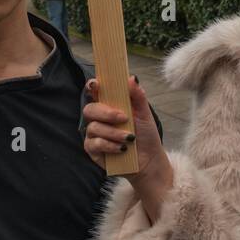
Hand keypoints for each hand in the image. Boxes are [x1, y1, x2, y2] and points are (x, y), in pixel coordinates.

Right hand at [83, 77, 172, 209]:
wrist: (149, 161)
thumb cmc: (146, 135)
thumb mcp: (145, 114)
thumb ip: (137, 96)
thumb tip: (132, 78)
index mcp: (110, 106)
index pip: (96, 92)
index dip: (92, 86)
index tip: (96, 84)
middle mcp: (99, 119)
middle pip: (90, 109)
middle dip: (106, 112)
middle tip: (124, 118)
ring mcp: (94, 134)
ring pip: (93, 127)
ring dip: (113, 133)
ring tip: (129, 139)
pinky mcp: (93, 150)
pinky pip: (94, 144)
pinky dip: (110, 145)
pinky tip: (122, 149)